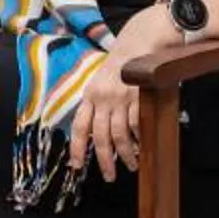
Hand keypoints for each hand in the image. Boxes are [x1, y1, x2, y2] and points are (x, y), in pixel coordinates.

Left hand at [68, 9, 180, 182]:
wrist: (140, 41)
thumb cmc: (120, 66)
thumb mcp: (100, 81)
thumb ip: (97, 105)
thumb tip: (95, 134)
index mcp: (90, 95)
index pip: (80, 127)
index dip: (77, 148)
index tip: (76, 166)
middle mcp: (103, 98)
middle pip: (101, 137)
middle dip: (104, 161)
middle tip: (109, 176)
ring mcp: (122, 98)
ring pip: (120, 135)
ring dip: (125, 155)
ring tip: (130, 165)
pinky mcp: (139, 97)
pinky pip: (138, 125)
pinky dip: (140, 139)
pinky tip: (143, 146)